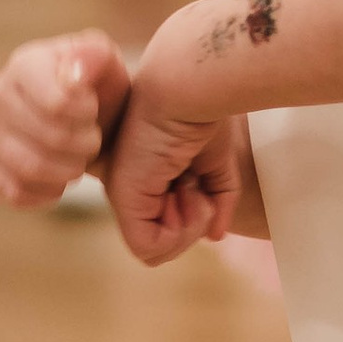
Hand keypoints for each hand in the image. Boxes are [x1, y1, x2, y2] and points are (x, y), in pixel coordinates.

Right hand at [0, 30, 130, 209]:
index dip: (86, 115)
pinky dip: (45, 192)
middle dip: (84, 145)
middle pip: (49, 139)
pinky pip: (14, 192)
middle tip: (93, 139)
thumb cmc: (95, 84)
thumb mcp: (105, 61)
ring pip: (30, 168)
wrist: (83, 114)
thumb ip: (94, 56)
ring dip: (67, 170)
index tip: (94, 109)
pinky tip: (59, 178)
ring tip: (78, 159)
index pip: (58, 104)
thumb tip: (71, 77)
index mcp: (25, 64)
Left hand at [101, 81, 249, 265]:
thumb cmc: (202, 116)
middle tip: (196, 189)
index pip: (165, 227)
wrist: (189, 90)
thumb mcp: (216, 165)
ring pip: (156, 251)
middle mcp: (130, 190)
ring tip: (191, 188)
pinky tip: (186, 195)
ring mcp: (125, 197)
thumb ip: (218, 199)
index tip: (201, 185)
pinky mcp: (125, 200)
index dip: (193, 218)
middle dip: (191, 226)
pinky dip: (179, 233)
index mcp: (145, 180)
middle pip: (162, 244)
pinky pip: (150, 248)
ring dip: (188, 228)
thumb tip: (216, 235)